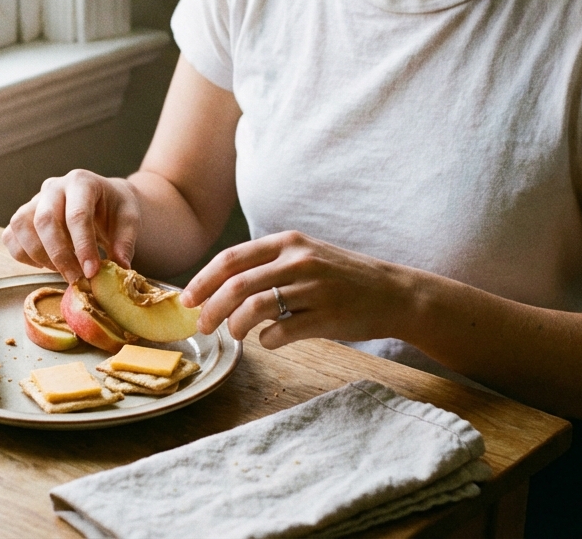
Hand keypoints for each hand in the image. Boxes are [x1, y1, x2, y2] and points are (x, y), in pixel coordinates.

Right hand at [2, 170, 140, 281]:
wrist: (102, 199)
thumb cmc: (114, 208)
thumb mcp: (130, 219)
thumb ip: (125, 242)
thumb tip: (120, 267)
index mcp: (81, 182)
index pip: (77, 214)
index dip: (83, 246)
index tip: (91, 272)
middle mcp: (53, 187)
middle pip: (45, 220)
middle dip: (60, 256)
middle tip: (76, 279)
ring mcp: (34, 200)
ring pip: (21, 226)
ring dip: (40, 255)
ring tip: (63, 271)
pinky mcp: (23, 217)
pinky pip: (10, 236)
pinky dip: (23, 255)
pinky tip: (46, 264)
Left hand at [179, 230, 416, 348]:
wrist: (394, 293)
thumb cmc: (342, 276)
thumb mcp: (305, 255)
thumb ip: (267, 265)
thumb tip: (219, 288)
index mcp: (288, 242)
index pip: (231, 259)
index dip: (203, 280)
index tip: (187, 299)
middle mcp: (299, 260)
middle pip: (237, 285)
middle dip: (211, 308)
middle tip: (203, 325)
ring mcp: (314, 288)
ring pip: (255, 308)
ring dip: (235, 326)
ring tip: (235, 335)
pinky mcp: (327, 317)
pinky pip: (282, 332)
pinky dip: (267, 340)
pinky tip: (268, 340)